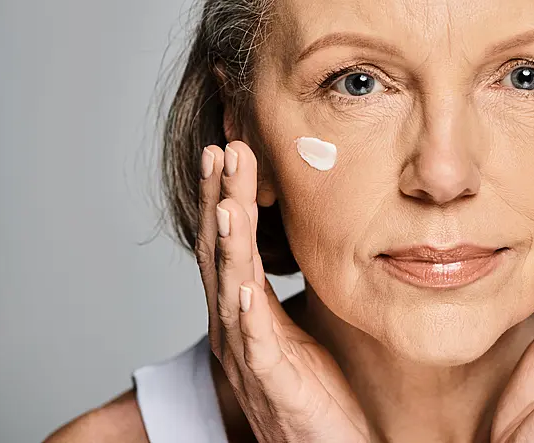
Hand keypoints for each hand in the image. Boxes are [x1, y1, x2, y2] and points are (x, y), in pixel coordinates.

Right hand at [196, 141, 370, 442]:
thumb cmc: (313, 387)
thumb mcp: (298, 324)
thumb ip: (287, 285)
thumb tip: (304, 236)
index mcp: (246, 307)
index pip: (233, 240)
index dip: (227, 193)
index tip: (231, 146)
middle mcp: (236, 325)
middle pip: (222, 252)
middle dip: (220, 199)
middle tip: (223, 149)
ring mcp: (248, 353)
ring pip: (230, 288)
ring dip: (228, 244)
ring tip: (226, 204)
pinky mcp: (271, 382)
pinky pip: (255, 344)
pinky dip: (247, 313)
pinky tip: (245, 285)